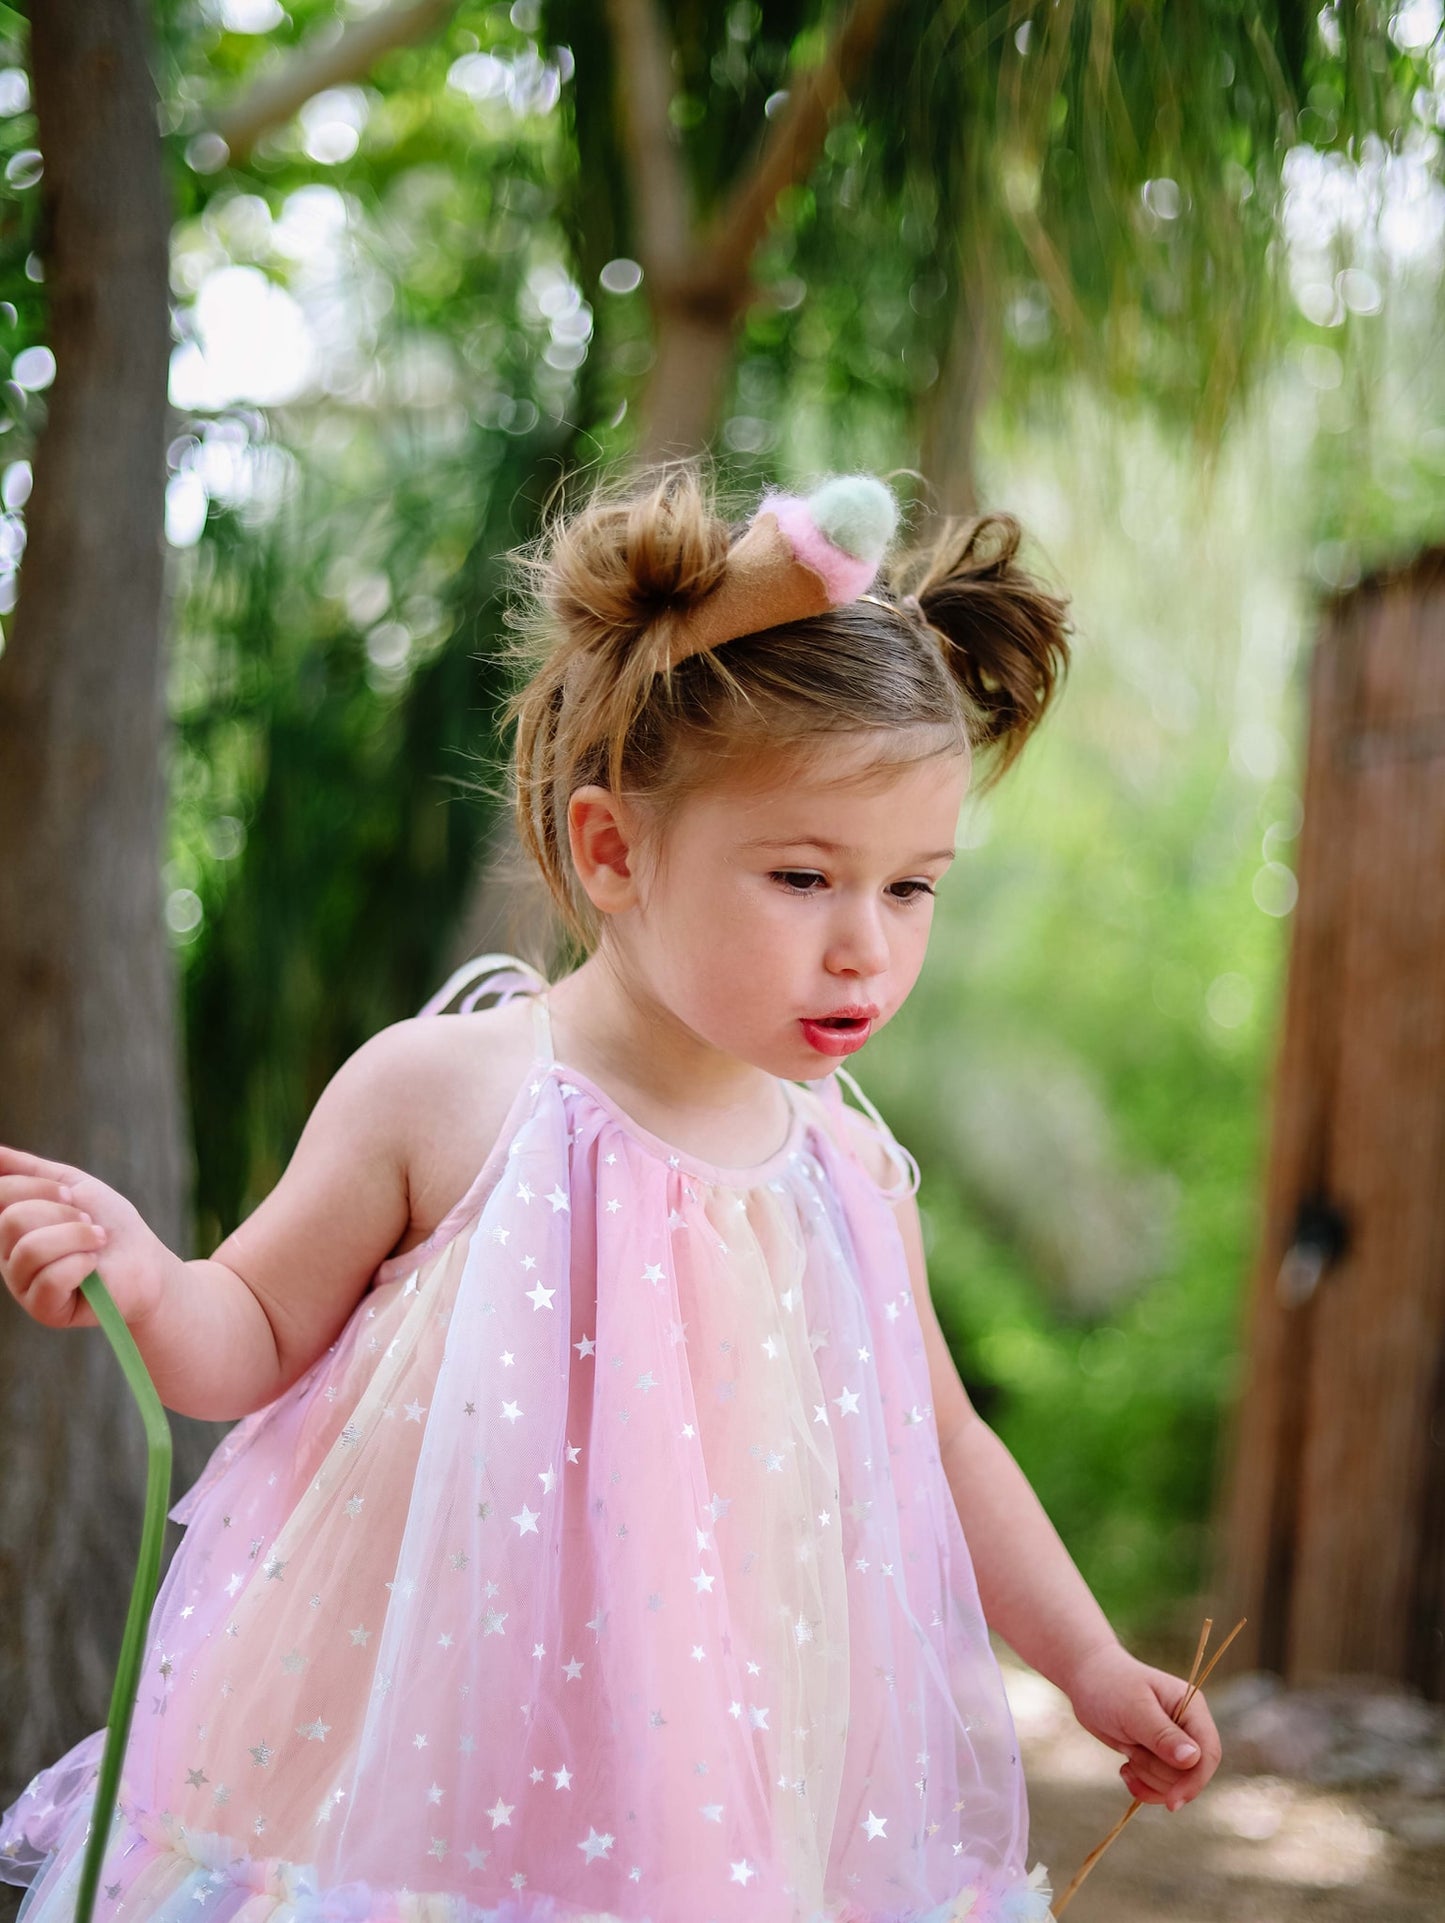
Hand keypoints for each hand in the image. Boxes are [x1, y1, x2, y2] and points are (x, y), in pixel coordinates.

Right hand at [0, 1145, 171, 1330]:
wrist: (145, 1261)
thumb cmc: (109, 1223)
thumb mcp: (72, 1185)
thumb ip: (29, 1170)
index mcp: (12, 1224)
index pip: (1, 1193)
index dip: (39, 1187)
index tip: (71, 1195)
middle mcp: (7, 1254)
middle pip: (13, 1220)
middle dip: (63, 1215)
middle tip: (89, 1224)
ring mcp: (22, 1284)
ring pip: (30, 1249)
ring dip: (77, 1238)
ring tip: (97, 1243)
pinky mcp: (42, 1309)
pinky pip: (51, 1279)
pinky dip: (81, 1265)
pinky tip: (93, 1268)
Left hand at [1064, 1638, 1221, 1811]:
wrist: (1087, 1680)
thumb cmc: (1109, 1686)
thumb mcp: (1133, 1709)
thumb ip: (1162, 1735)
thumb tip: (1193, 1758)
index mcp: (1192, 1707)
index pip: (1209, 1753)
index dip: (1194, 1781)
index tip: (1171, 1803)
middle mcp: (1188, 1727)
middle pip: (1189, 1774)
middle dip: (1157, 1772)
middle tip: (1131, 1750)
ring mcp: (1174, 1744)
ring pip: (1173, 1783)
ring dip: (1146, 1775)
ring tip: (1127, 1752)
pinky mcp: (1158, 1756)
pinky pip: (1160, 1786)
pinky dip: (1142, 1785)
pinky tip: (1125, 1770)